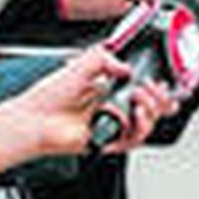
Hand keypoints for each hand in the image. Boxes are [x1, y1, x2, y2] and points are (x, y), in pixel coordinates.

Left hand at [0, 45, 181, 186]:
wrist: (33, 120)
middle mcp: (115, 108)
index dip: (159, 84)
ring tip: (140, 96)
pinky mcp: (111, 141)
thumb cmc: (47, 98)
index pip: (144, 87)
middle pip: (155, 106)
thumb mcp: (78, 65)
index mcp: (110, 90)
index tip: (166, 77)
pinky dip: (140, 124)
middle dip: (163, 95)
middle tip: (155, 87)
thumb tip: (126, 66)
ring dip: (153, 107)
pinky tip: (134, 112)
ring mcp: (114, 125)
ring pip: (150, 122)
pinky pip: (136, 137)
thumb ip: (104, 57)